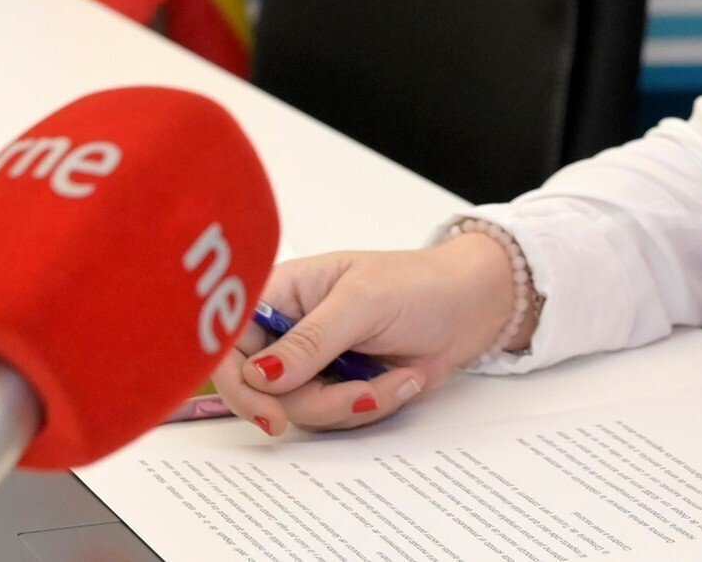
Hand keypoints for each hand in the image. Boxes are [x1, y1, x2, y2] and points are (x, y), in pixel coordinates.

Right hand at [210, 231, 522, 435]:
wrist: (472, 307)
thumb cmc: (419, 284)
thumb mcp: (364, 302)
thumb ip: (310, 339)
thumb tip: (260, 374)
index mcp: (282, 293)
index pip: (229, 343)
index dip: (239, 381)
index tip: (270, 411)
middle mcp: (289, 330)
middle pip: (262, 390)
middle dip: (314, 399)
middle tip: (359, 396)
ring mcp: (314, 363)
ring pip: (300, 410)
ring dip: (353, 402)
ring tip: (397, 375)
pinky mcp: (341, 387)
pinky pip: (335, 417)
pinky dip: (372, 405)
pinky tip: (403, 379)